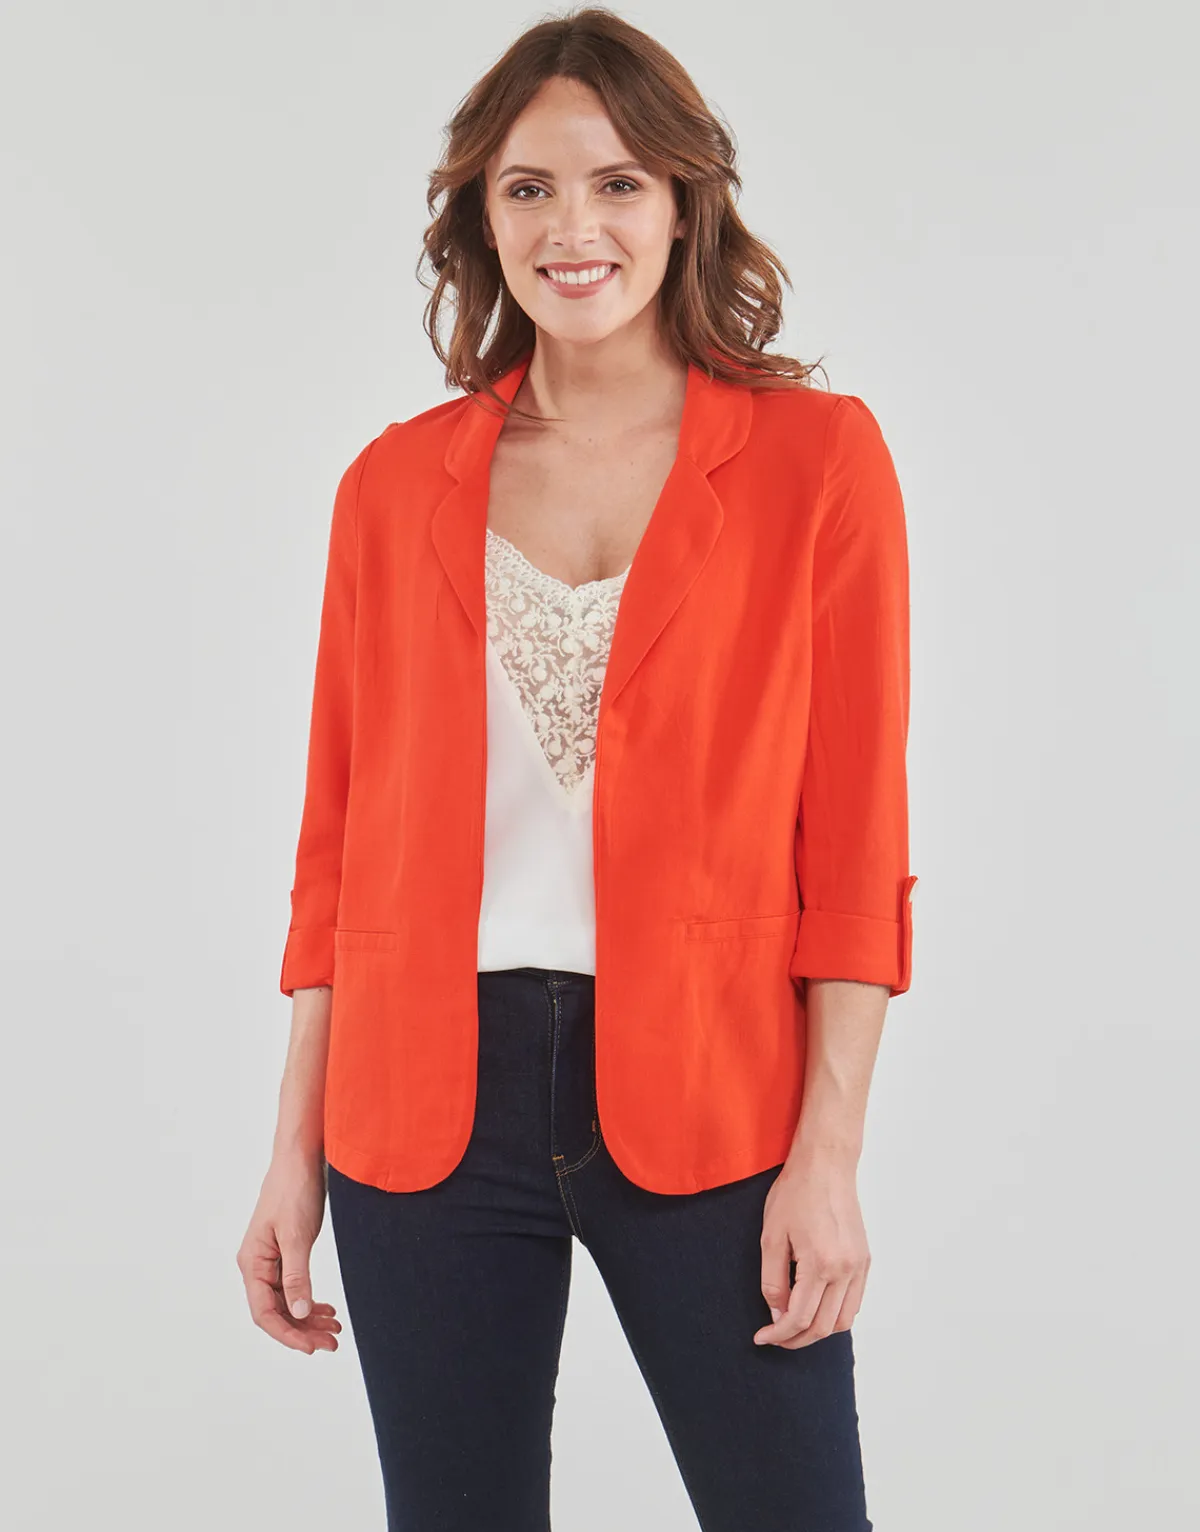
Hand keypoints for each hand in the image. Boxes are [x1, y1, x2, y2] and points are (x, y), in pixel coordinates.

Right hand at [237, 1149, 341, 1353]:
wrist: (301, 1158)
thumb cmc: (294, 1190)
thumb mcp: (297, 1235)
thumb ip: (297, 1276)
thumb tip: (299, 1314)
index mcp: (252, 1263)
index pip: (264, 1313)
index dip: (288, 1334)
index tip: (313, 1347)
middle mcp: (257, 1265)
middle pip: (277, 1311)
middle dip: (304, 1330)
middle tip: (333, 1342)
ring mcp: (271, 1259)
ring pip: (287, 1301)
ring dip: (309, 1318)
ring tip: (336, 1330)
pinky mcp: (286, 1251)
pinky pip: (294, 1286)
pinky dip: (310, 1300)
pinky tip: (328, 1309)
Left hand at [754, 1153, 869, 1347]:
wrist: (825, 1165)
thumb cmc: (795, 1194)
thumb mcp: (771, 1236)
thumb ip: (773, 1280)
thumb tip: (777, 1313)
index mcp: (820, 1263)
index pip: (799, 1317)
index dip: (779, 1334)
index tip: (762, 1337)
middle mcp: (846, 1269)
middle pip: (823, 1326)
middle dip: (796, 1339)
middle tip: (775, 1338)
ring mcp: (859, 1266)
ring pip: (843, 1320)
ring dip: (818, 1331)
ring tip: (794, 1327)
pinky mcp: (865, 1260)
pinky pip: (855, 1302)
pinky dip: (836, 1314)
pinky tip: (817, 1309)